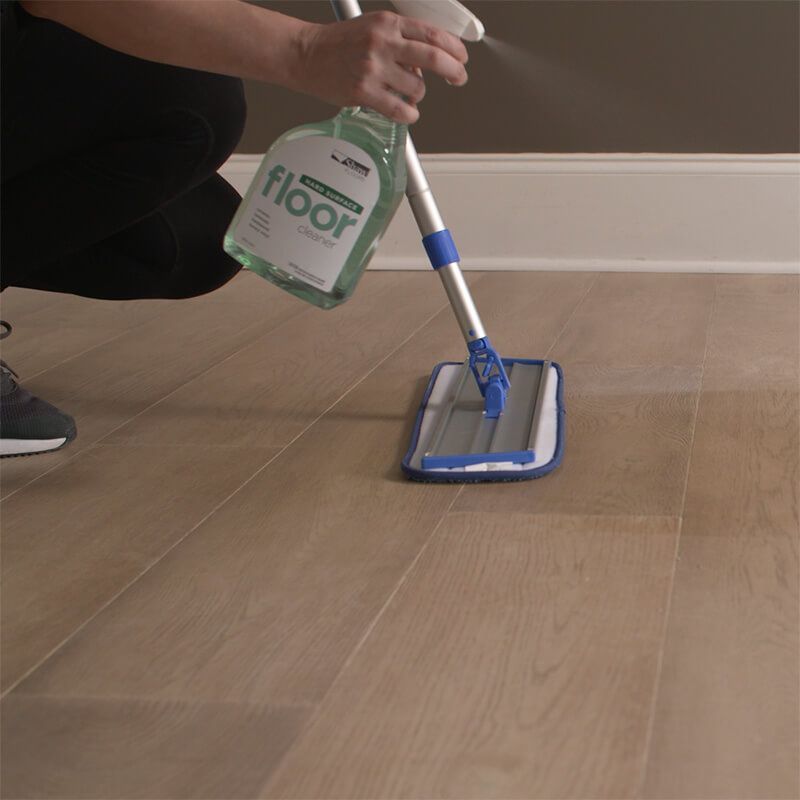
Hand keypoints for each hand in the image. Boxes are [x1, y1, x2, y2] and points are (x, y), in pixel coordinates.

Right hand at [291, 11, 468, 123]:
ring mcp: (373, 69)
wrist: (306, 54)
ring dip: (418, 95)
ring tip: (405, 92)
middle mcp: (383, 43)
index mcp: (388, 23)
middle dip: (454, 71)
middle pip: (435, 59)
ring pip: (418, 89)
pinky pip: (400, 110)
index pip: (433, 34)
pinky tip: (406, 111)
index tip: (461, 58)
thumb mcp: (374, 27)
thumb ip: (402, 39)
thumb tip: (428, 61)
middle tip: (458, 78)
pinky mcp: (364, 92)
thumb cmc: (339, 43)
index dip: (454, 49)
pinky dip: (409, 114)